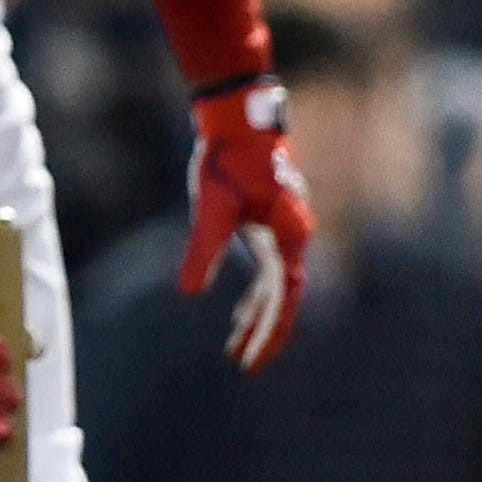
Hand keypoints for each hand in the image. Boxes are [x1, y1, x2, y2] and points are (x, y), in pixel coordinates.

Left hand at [179, 76, 312, 371]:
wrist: (238, 119)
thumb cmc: (227, 161)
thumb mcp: (211, 208)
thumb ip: (203, 251)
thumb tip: (188, 292)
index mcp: (288, 239)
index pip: (282, 301)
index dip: (269, 334)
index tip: (251, 363)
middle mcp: (293, 238)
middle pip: (282, 299)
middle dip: (262, 332)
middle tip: (242, 363)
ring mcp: (283, 230)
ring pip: (275, 286)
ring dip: (257, 315)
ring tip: (237, 345)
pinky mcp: (268, 223)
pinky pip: (268, 271)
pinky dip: (256, 294)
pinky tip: (238, 311)